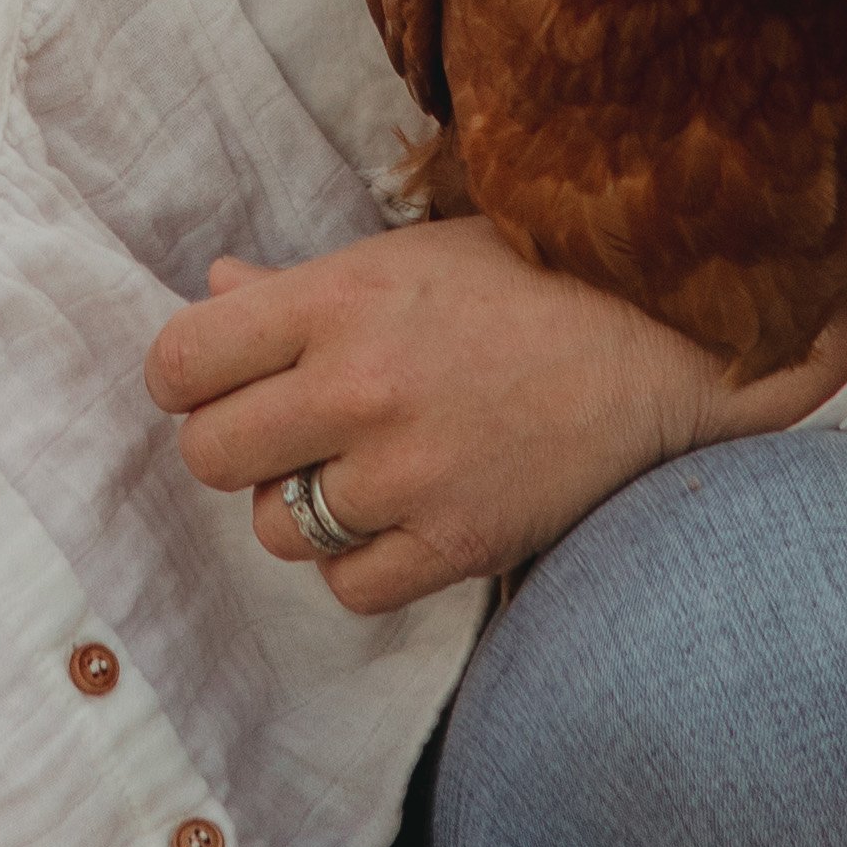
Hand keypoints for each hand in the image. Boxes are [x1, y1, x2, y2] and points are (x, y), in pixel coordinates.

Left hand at [148, 217, 819, 606]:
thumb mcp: (410, 259)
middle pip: (210, 456)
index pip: (180, 360)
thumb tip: (213, 288)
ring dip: (304, 509)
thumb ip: (301, 287)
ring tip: (365, 470)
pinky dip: (363, 564)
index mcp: (337, 301)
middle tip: (288, 433)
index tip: (218, 382)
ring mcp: (407, 474)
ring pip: (275, 530)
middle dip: (238, 448)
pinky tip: (403, 518)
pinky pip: (347, 587)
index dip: (186, 379)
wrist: (667, 347)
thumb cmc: (535, 286)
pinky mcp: (457, 544)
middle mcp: (360, 388)